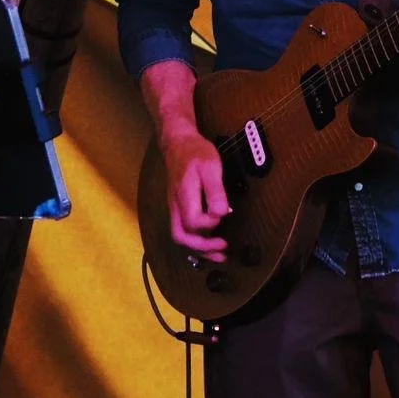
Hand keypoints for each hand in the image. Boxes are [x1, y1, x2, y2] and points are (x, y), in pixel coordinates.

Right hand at [163, 128, 230, 261]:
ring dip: (199, 249)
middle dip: (202, 248)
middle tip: (223, 250)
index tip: (224, 215)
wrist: (178, 143)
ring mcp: (175, 208)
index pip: (193, 222)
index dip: (210, 225)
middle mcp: (175, 206)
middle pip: (182, 236)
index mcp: (184, 196)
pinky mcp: (178, 208)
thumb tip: (221, 213)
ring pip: (181, 236)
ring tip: (219, 254)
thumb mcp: (211, 167)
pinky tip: (209, 242)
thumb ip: (215, 191)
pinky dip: (196, 241)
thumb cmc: (196, 153)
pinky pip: (183, 230)